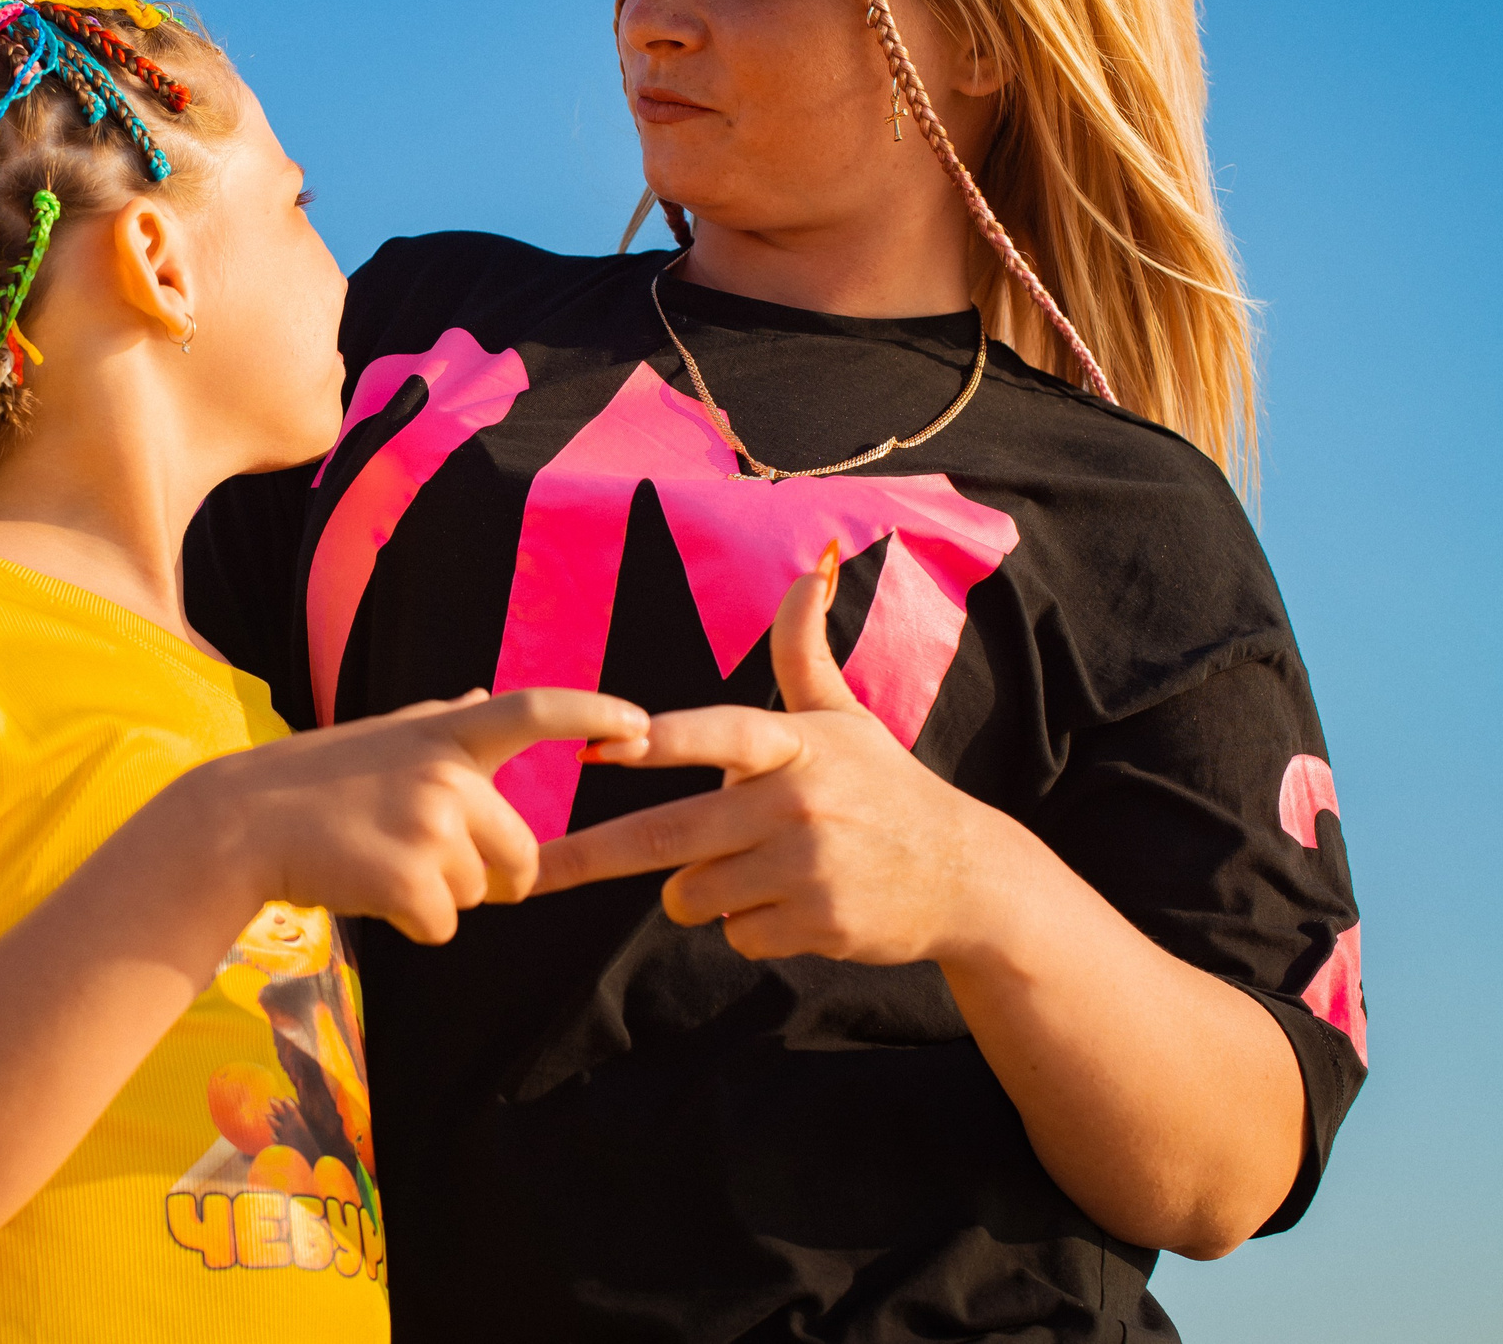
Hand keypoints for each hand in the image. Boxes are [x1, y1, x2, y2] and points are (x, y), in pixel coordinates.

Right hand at [179, 687, 649, 944]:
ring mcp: (429, 826)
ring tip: (376, 862)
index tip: (640, 724)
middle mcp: (447, 773)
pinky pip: (442, 927)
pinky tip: (366, 890)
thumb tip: (485, 695)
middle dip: (491, 879)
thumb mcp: (381, 737)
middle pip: (521, 855)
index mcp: (444, 734)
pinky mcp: (409, 880)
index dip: (593, 713)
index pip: (534, 710)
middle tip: (423, 862)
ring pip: (476, 895)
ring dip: (436, 897)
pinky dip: (410, 924)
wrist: (237, 825)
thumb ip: (442, 721)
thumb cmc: (312, 783)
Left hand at [534, 544, 1009, 965]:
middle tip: (535, 874)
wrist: (967, 876)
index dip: (661, 743)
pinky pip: (735, 934)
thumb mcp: (848, 717)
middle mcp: (799, 803)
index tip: (599, 749)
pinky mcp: (818, 926)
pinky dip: (744, 927)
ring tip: (748, 871)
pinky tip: (790, 906)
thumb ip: (805, 651)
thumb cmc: (885, 788)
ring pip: (693, 893)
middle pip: (670, 836)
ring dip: (696, 891)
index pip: (721, 735)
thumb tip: (811, 568)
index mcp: (797, 745)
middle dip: (592, 856)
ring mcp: (809, 869)